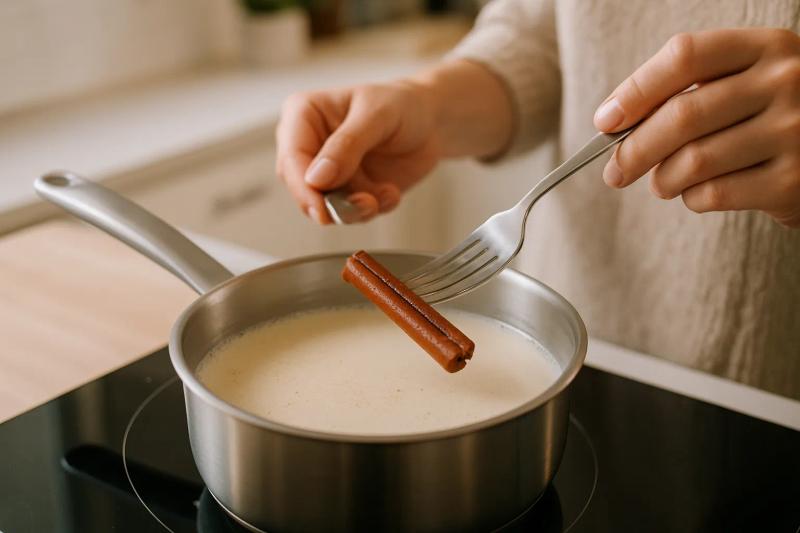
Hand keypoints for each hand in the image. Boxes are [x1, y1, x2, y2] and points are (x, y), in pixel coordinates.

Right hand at [275, 80, 441, 224]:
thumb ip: (347, 145)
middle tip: (365, 204)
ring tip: (383, 197)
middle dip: (332, 204)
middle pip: (301, 188)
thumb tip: (316, 178)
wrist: (430, 122)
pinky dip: (373, 209)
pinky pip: (351, 214)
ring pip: (325, 207)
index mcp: (304, 115)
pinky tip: (390, 192)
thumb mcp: (377, 115)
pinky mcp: (348, 192)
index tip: (322, 206)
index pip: (291, 157)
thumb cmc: (401, 105)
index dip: (303, 187)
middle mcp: (310, 146)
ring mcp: (328, 173)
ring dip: (356, 210)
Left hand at [594, 28, 799, 227]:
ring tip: (663, 183)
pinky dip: (691, 199)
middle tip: (614, 172)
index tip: (605, 122)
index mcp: (765, 47)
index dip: (636, 90)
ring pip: (694, 160)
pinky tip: (697, 194)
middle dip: (634, 150)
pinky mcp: (795, 181)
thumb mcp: (742, 82)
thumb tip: (612, 123)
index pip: (685, 56)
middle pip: (682, 115)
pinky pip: (714, 194)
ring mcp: (796, 130)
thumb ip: (687, 91)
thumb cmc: (768, 115)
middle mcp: (786, 81)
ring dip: (663, 180)